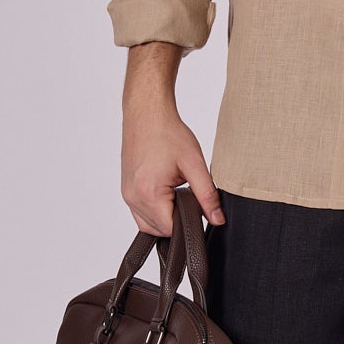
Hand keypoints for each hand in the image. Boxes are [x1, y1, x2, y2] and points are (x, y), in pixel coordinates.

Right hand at [122, 101, 225, 234]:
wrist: (146, 113)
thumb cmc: (167, 133)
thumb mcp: (194, 164)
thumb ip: (207, 195)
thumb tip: (217, 219)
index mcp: (148, 194)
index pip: (171, 229)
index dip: (188, 223)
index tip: (198, 208)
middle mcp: (133, 198)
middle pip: (159, 230)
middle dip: (177, 220)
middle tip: (190, 197)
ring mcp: (127, 194)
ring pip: (148, 224)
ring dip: (165, 217)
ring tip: (178, 193)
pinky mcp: (126, 190)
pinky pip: (140, 213)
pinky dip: (155, 210)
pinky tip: (167, 193)